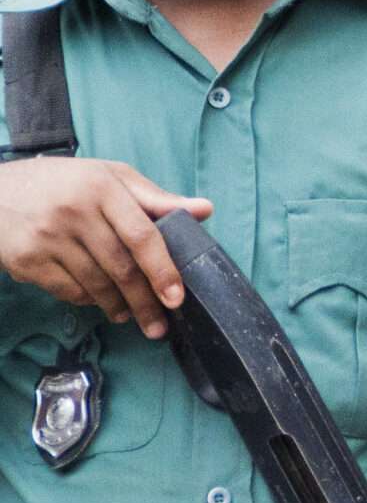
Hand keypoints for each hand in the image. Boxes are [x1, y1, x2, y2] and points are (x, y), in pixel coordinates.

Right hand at [0, 157, 213, 338]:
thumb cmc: (66, 183)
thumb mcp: (111, 177)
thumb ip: (156, 198)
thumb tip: (205, 210)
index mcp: (103, 188)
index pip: (141, 235)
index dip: (162, 269)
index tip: (176, 297)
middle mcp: (75, 213)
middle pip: (120, 267)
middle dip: (144, 301)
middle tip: (160, 326)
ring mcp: (47, 238)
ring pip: (94, 283)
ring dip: (118, 306)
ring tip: (131, 317)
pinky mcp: (26, 260)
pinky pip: (67, 290)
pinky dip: (88, 300)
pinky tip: (99, 302)